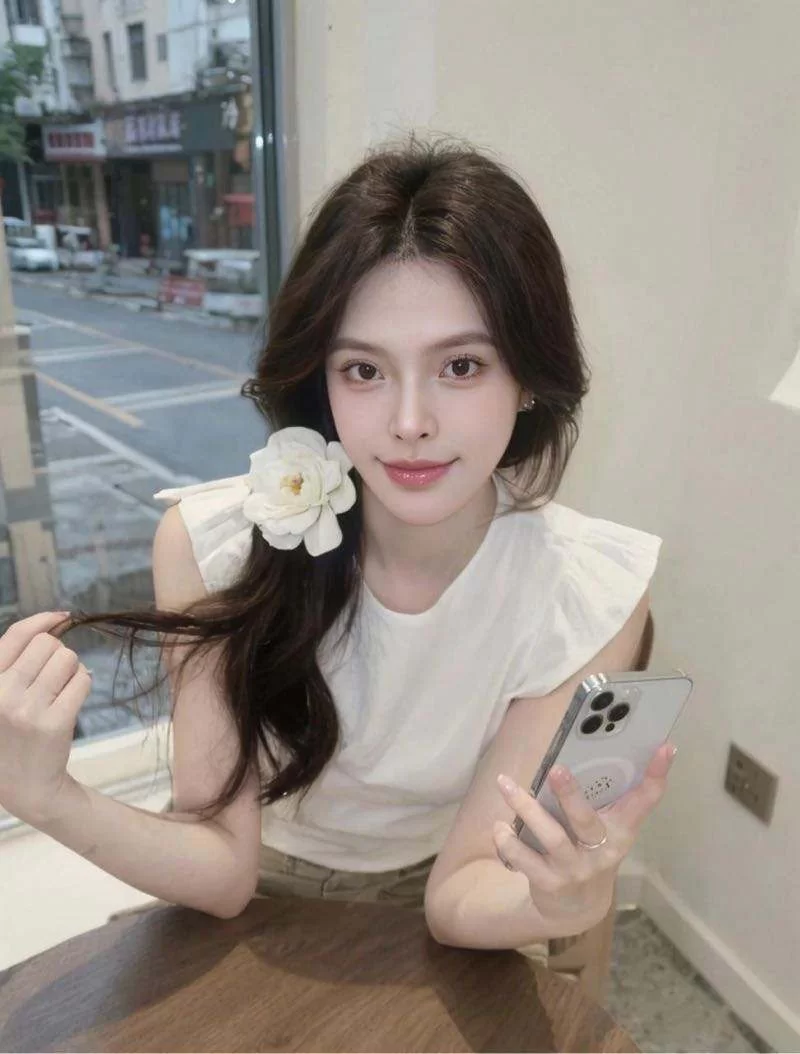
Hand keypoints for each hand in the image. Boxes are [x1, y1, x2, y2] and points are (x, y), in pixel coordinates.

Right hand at [0, 611, 90, 825]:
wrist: (24, 785)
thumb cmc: (11, 734)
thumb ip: (14, 660)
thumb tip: (56, 619)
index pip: (17, 634)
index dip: (44, 620)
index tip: (62, 617)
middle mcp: (1, 694)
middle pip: (48, 644)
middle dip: (57, 655)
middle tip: (51, 679)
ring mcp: (27, 709)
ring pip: (68, 659)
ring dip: (71, 670)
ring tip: (59, 691)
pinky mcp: (54, 723)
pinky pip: (82, 681)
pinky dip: (82, 685)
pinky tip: (69, 701)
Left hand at [493, 743, 677, 929]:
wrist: (578, 907)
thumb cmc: (589, 850)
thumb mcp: (604, 827)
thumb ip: (599, 796)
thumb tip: (585, 749)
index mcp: (621, 830)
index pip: (644, 800)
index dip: (656, 774)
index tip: (665, 747)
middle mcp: (602, 850)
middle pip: (587, 820)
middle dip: (571, 795)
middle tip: (556, 768)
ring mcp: (576, 869)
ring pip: (552, 837)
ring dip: (526, 809)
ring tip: (505, 784)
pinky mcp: (551, 884)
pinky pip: (526, 860)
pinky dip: (509, 841)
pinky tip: (499, 825)